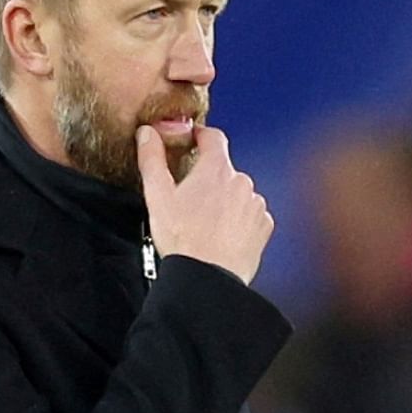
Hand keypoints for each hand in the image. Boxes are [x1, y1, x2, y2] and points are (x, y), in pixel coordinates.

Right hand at [136, 124, 272, 284]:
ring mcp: (255, 204)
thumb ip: (152, 158)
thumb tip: (148, 134)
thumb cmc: (184, 240)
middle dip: (209, 180)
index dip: (201, 136)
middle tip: (190, 201)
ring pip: (238, 194)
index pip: (214, 137)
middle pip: (224, 170)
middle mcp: (241, 182)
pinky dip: (239, 221)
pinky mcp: (263, 226)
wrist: (208, 278)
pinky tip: (222, 235)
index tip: (194, 141)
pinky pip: (251, 215)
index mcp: (216, 169)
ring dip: (225, 202)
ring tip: (206, 224)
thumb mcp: (157, 195)